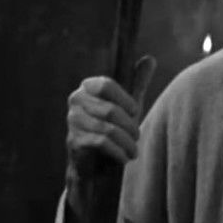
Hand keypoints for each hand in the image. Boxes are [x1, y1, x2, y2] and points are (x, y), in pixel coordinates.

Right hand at [64, 55, 156, 176]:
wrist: (97, 164)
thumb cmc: (115, 129)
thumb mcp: (129, 104)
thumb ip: (138, 82)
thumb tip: (150, 58)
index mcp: (88, 87)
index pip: (106, 85)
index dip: (125, 100)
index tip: (135, 112)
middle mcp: (75, 101)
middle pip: (110, 110)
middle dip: (130, 127)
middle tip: (136, 136)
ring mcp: (72, 121)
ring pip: (108, 129)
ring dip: (127, 142)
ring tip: (133, 150)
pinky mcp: (74, 141)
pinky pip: (102, 143)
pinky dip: (119, 152)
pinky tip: (125, 157)